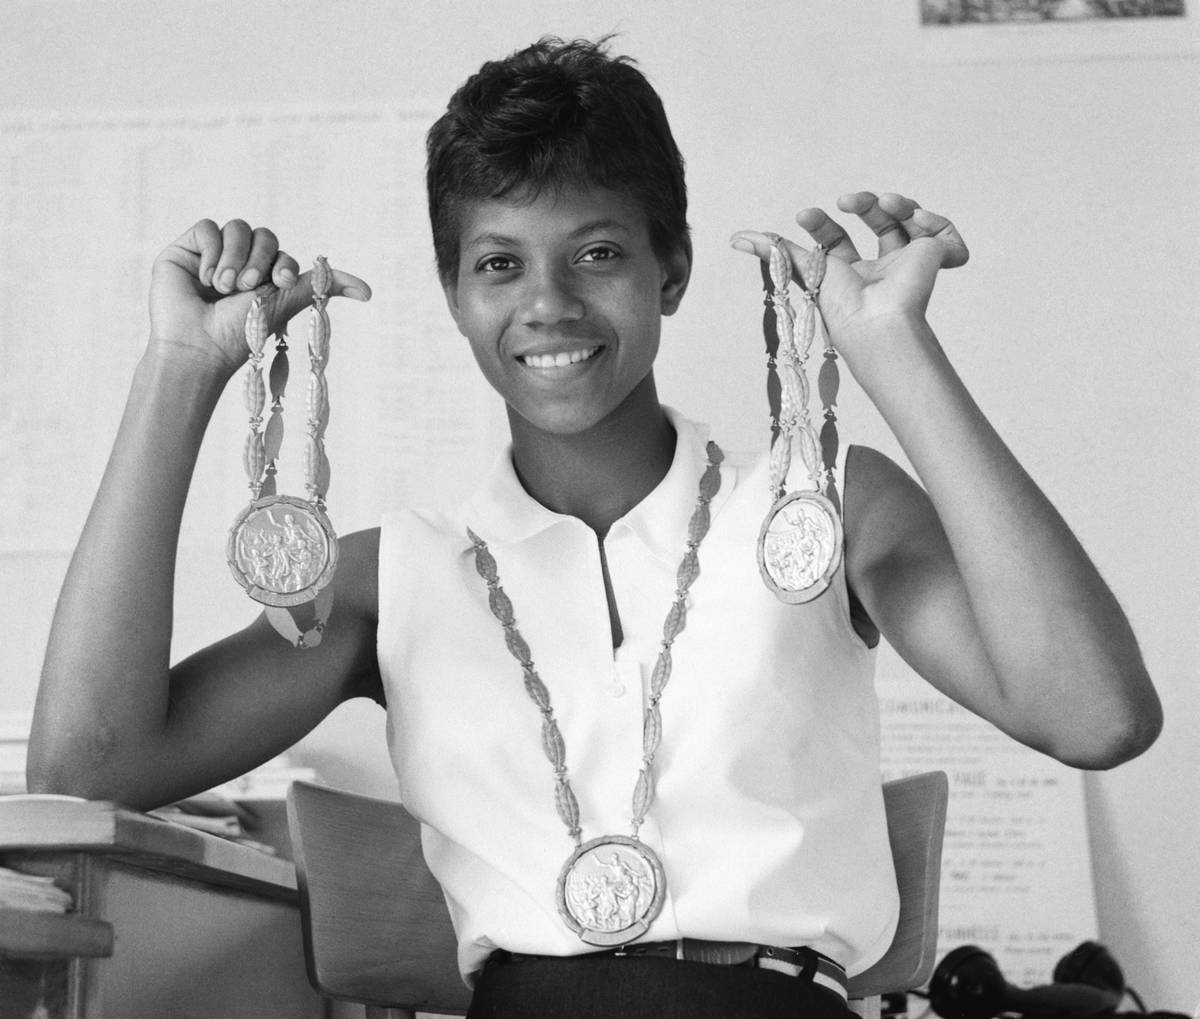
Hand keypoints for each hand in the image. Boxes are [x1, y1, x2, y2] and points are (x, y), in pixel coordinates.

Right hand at [149, 218, 370, 374]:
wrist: (200, 345)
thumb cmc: (241, 332)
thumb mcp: (286, 302)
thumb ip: (321, 286)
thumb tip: (369, 291)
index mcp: (264, 277)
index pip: (281, 253)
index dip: (284, 264)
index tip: (281, 284)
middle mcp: (239, 264)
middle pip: (263, 236)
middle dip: (260, 260)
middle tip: (247, 288)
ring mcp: (212, 256)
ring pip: (237, 228)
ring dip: (236, 258)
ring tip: (224, 288)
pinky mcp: (185, 250)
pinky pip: (207, 228)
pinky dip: (211, 252)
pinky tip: (205, 279)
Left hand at [731, 192, 967, 349]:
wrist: (877, 322)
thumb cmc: (839, 307)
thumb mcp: (801, 268)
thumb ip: (772, 250)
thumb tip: (733, 237)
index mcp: (851, 276)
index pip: (837, 240)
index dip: (823, 223)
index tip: (804, 215)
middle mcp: (882, 270)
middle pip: (878, 220)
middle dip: (863, 203)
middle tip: (845, 200)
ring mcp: (911, 265)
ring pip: (910, 219)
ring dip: (895, 204)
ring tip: (884, 202)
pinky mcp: (937, 260)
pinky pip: (943, 231)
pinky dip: (932, 220)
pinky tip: (915, 221)